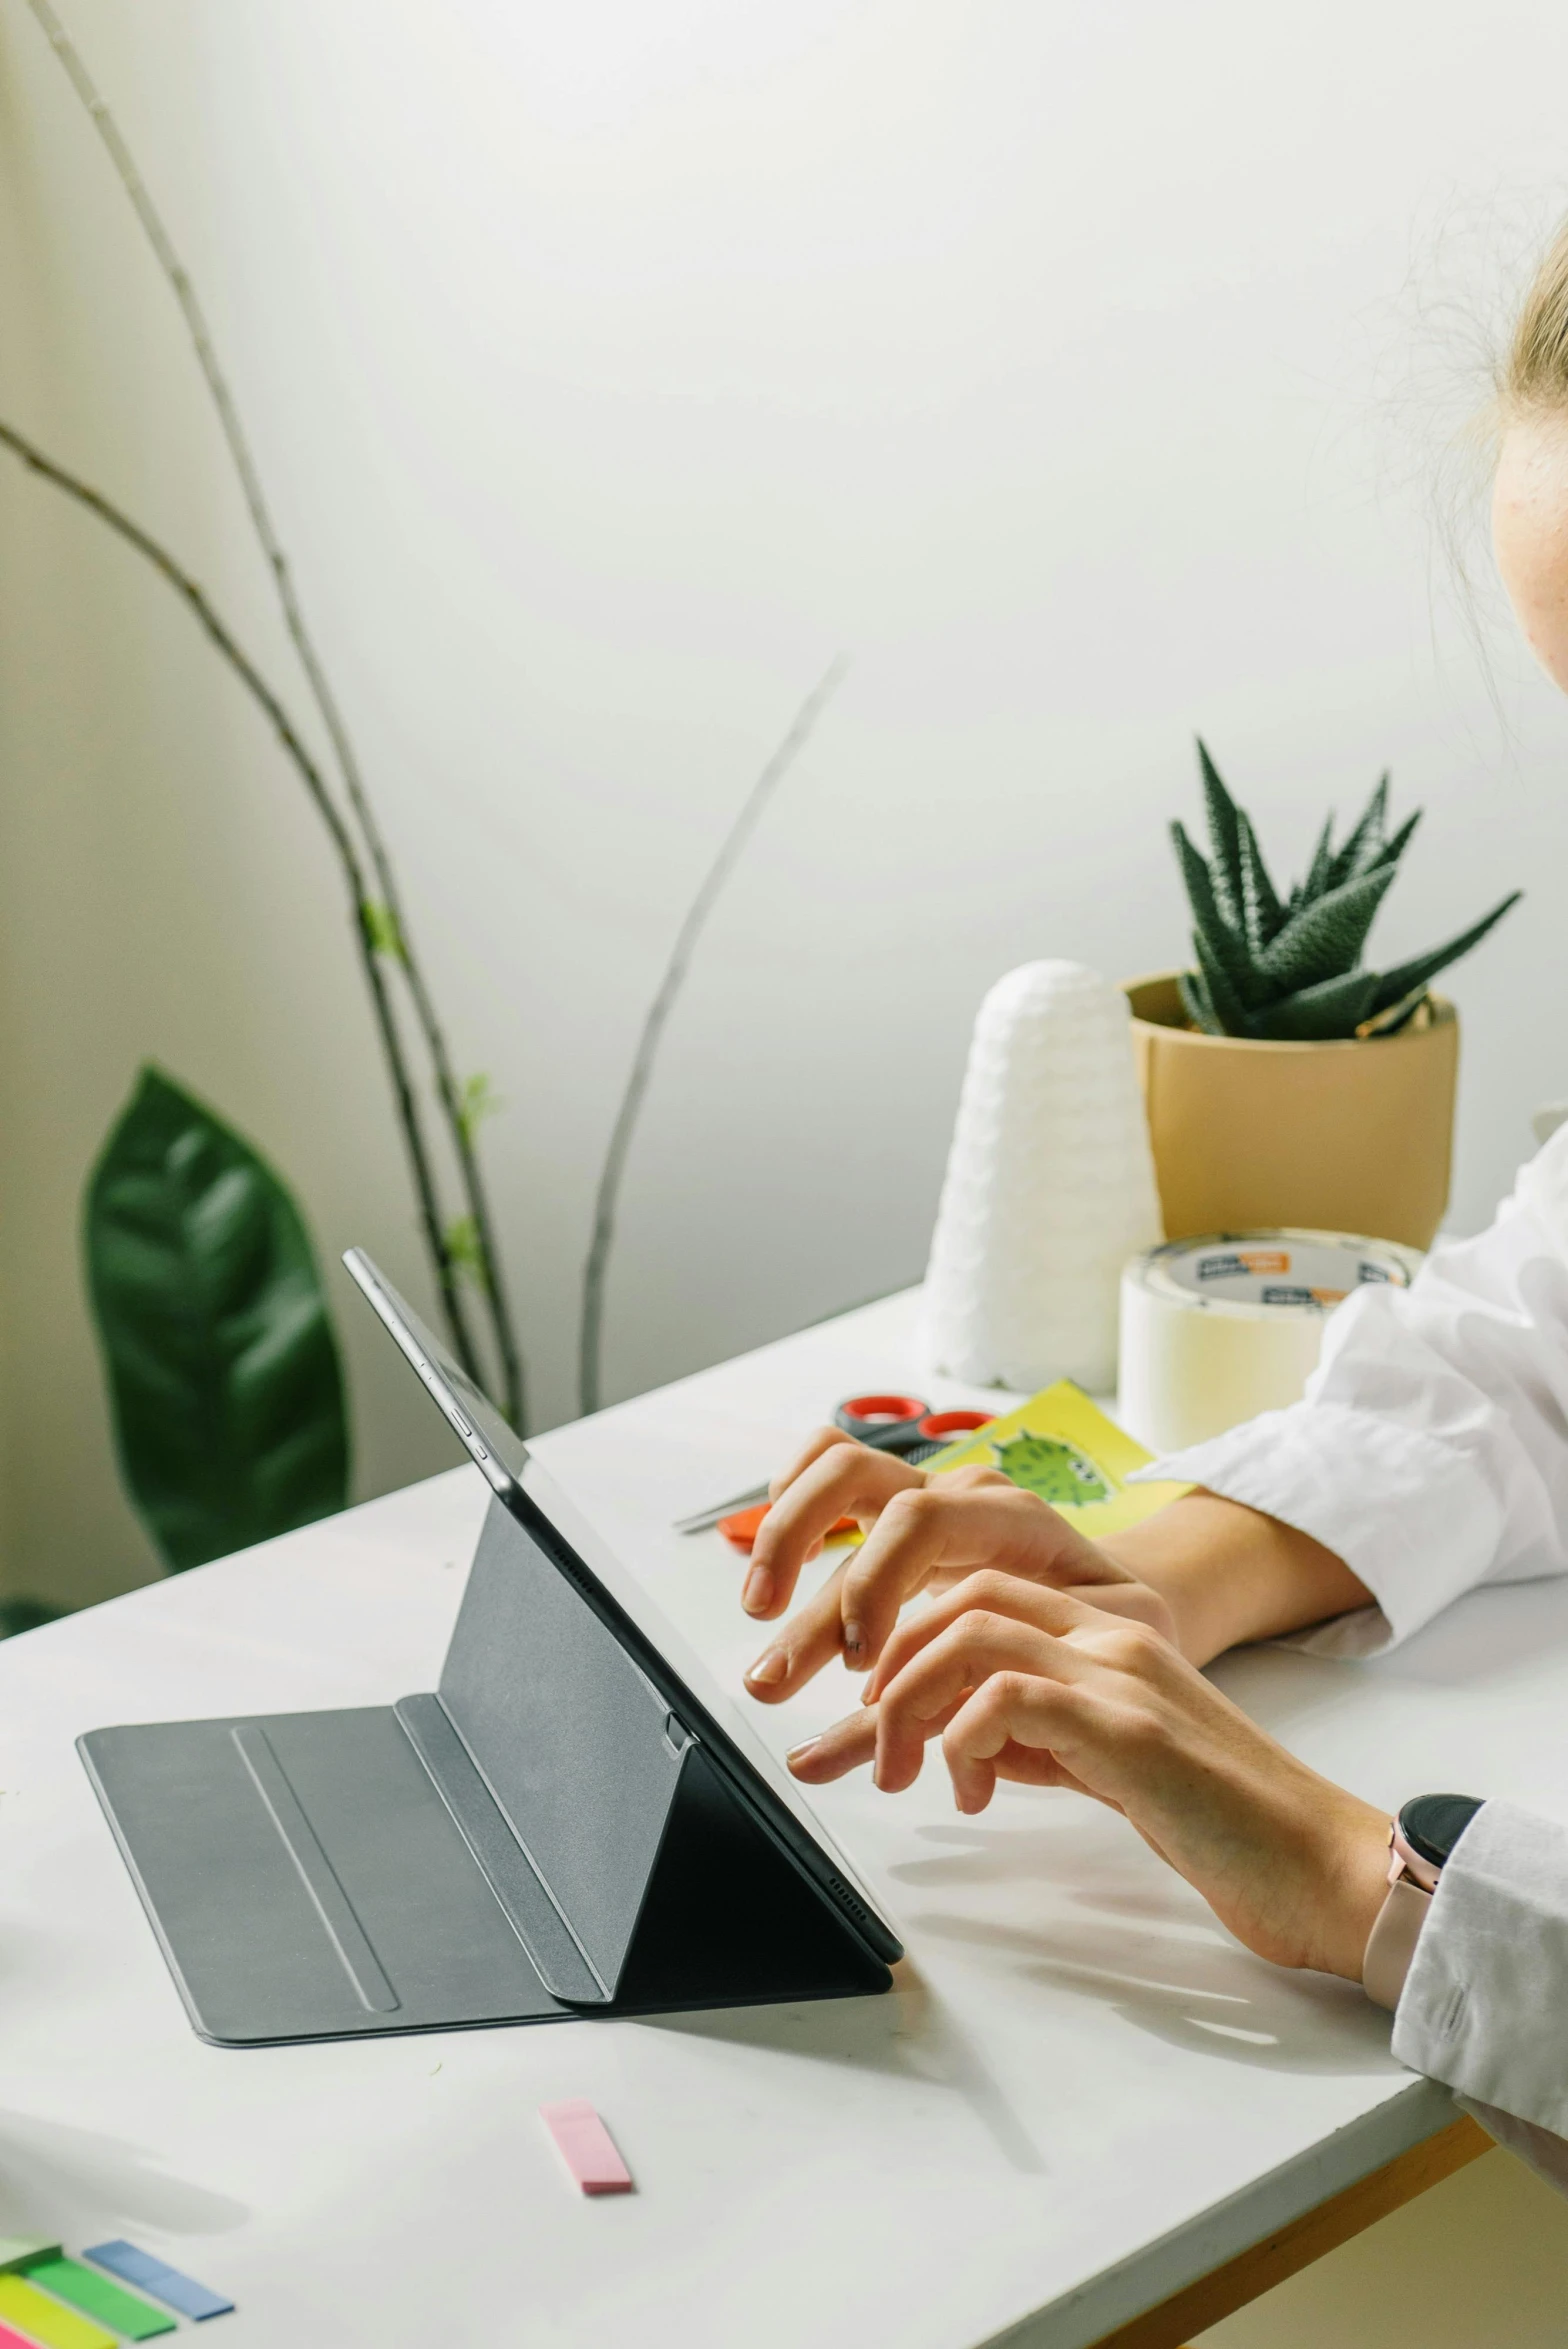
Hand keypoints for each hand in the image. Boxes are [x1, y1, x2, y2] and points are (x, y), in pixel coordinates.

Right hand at [740, 1428, 1177, 1703]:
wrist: (1123, 1608)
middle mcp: (959, 1493)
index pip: (916, 1521)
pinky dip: (792, 1506)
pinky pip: (829, 1472)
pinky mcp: (897, 1514)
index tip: (860, 1667)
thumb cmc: (1101, 1642)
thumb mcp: (1060, 1677)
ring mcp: (924, 1494)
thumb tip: (914, 1754)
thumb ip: (971, 1710)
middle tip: (773, 1650)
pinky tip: (773, 1571)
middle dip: (795, 1551)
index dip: (871, 1586)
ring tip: (759, 1622)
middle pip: (853, 1477)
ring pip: (831, 1472)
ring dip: (779, 1541)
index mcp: (1011, 1519)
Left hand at [787, 1571, 1391, 1979]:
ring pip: (969, 1628)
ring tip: (900, 1771)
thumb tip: (957, 1742)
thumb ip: (1041, 1738)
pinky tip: (972, 1792)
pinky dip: (962, 1737)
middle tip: (868, 1742)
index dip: (908, 1637)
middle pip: (960, 1590)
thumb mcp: (1110, 1767)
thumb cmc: (1227, 1829)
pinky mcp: (1129, 1731)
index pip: (981, 1588)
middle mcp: (1114, 1634)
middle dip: (887, 1660)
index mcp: (1110, 1635)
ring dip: (907, 1700)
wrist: (1324, 1869)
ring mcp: (1122, 1674)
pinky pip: (1006, 1695)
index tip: (874, 1707)